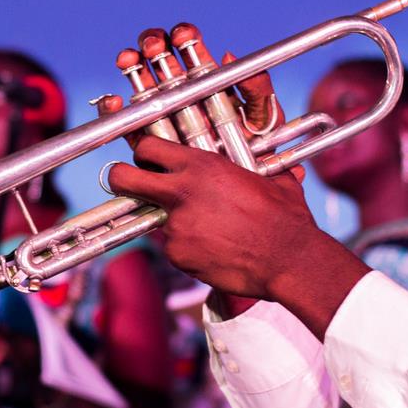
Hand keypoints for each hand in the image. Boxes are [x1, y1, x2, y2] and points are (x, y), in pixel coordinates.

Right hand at [96, 23, 284, 146]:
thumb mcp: (266, 118)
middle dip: (154, 46)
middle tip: (155, 48)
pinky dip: (113, 109)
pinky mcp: (146, 141)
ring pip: (140, 82)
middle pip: (160, 59)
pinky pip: (125, 122)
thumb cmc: (260, 152)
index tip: (182, 35)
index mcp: (208, 80)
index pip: (191, 49)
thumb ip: (257, 88)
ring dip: (132, 66)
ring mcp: (161, 113)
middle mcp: (181, 92)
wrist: (245, 190)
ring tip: (129, 60)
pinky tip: (115, 100)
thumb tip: (229, 55)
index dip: (184, 36)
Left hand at [104, 24, 370, 336]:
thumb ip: (252, 164)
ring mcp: (175, 225)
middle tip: (125, 183)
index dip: (144, 153)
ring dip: (170, 220)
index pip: (148, 147)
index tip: (146, 161)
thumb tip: (267, 153)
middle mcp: (180, 192)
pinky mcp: (177, 253)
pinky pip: (173, 247)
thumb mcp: (268, 178)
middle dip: (119, 179)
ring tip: (204, 228)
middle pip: (123, 178)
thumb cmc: (283, 217)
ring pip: (153, 217)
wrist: (288, 259)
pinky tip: (212, 248)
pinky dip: (186, 247)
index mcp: (200, 165)